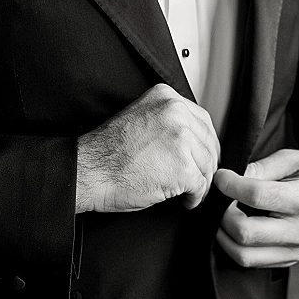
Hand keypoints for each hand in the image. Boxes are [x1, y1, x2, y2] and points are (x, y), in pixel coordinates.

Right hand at [77, 83, 219, 212]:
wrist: (90, 170)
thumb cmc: (108, 151)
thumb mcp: (141, 117)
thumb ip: (167, 120)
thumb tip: (194, 137)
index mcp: (166, 98)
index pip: (202, 120)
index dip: (206, 144)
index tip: (205, 156)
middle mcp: (176, 113)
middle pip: (208, 143)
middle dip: (206, 164)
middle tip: (199, 178)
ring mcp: (181, 139)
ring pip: (207, 164)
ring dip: (201, 182)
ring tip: (189, 191)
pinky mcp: (182, 167)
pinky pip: (200, 185)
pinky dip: (195, 197)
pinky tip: (185, 199)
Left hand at [214, 149, 298, 267]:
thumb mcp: (295, 159)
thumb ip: (261, 168)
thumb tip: (231, 178)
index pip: (256, 196)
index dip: (230, 185)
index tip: (221, 177)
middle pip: (245, 233)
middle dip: (222, 214)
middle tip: (221, 199)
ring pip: (244, 255)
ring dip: (225, 235)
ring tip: (226, 215)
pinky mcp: (293, 260)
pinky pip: (254, 262)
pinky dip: (237, 246)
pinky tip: (238, 228)